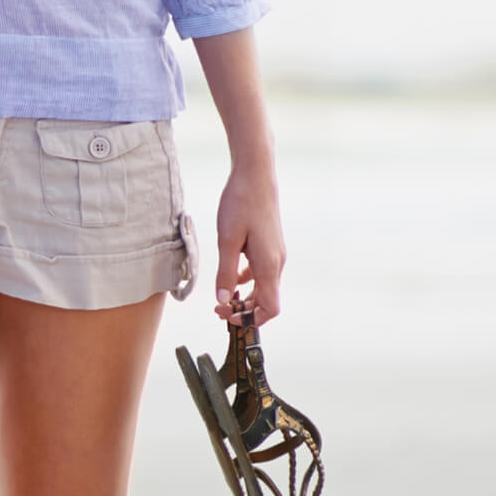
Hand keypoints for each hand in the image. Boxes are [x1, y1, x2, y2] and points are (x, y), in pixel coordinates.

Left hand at [212, 172, 285, 325]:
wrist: (255, 175)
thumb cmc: (241, 203)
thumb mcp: (227, 241)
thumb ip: (225, 273)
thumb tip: (223, 300)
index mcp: (268, 265)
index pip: (271, 308)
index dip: (251, 319)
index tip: (228, 315)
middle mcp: (276, 262)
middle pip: (267, 300)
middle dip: (244, 310)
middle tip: (218, 308)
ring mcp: (275, 253)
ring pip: (263, 286)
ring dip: (245, 296)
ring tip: (222, 296)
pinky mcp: (269, 245)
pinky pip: (260, 272)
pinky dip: (246, 280)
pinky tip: (230, 276)